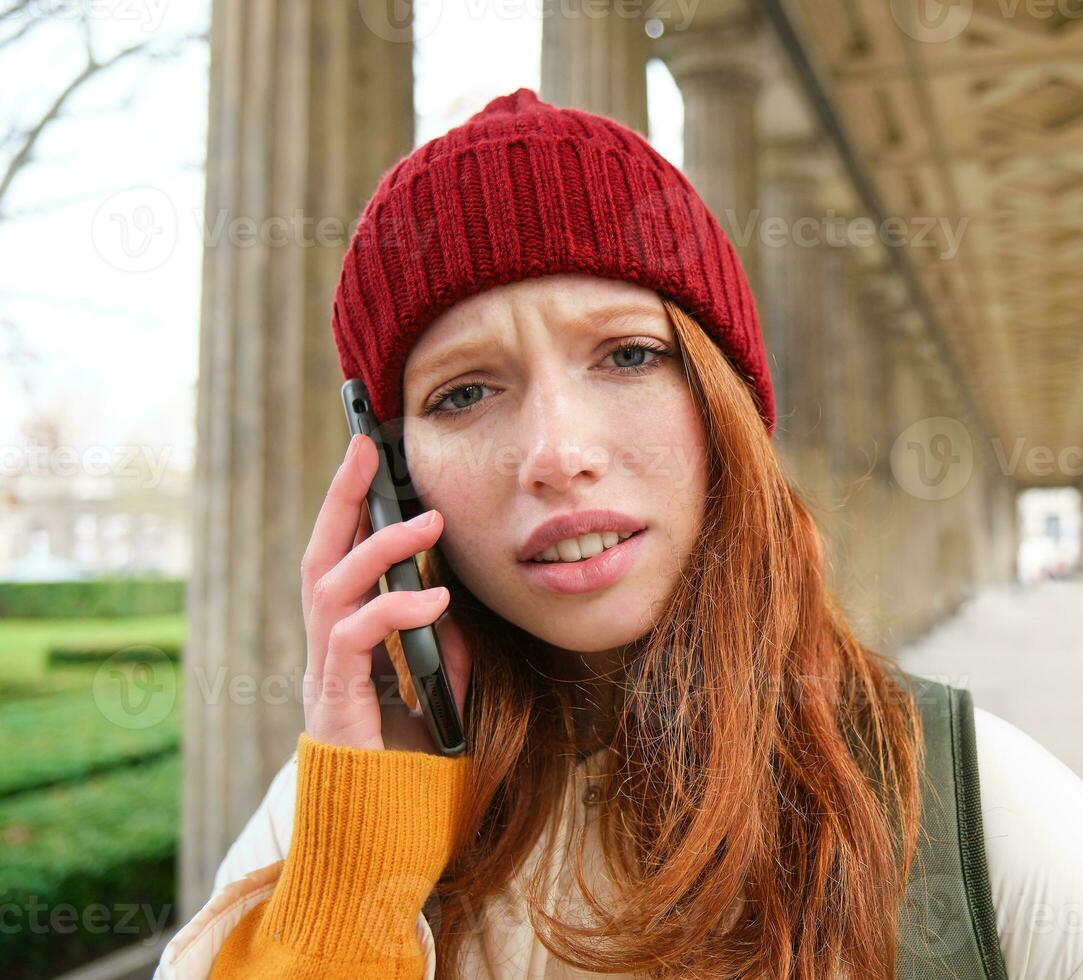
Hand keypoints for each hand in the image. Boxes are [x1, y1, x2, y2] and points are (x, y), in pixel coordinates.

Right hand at [299, 433, 470, 752]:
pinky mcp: (333, 704)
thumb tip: (456, 606)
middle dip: (340, 499)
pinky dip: (392, 610)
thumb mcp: (444, 694)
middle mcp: (325, 653)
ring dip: (379, 548)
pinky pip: (353, 639)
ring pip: (330, 588)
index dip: (349, 508)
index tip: (368, 456)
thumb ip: (446, 649)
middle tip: (367, 450)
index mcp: (346, 645)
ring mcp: (322, 677)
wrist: (385, 839)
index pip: (340, 561)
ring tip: (429, 523)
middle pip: (318, 557)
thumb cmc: (411, 767)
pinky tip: (433, 600)